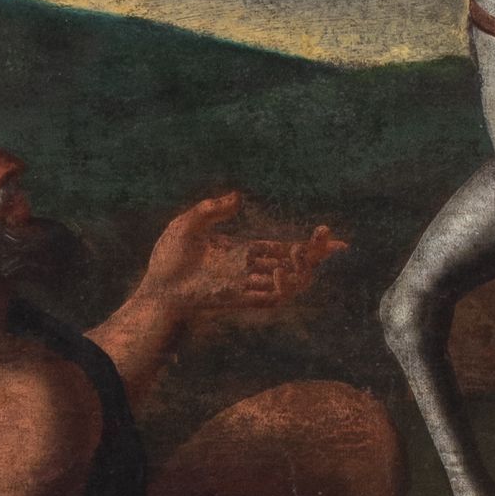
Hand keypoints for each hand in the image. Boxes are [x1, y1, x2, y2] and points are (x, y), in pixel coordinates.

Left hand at [137, 193, 343, 328]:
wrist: (158, 288)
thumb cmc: (168, 259)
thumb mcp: (189, 223)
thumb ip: (212, 209)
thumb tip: (238, 196)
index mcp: (241, 253)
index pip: (281, 249)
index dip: (306, 244)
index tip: (329, 234)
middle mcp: (249, 270)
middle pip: (294, 264)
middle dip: (317, 254)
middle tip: (336, 243)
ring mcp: (247, 285)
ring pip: (290, 282)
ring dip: (304, 270)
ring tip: (304, 253)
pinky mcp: (241, 299)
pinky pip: (273, 297)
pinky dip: (283, 285)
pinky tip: (278, 270)